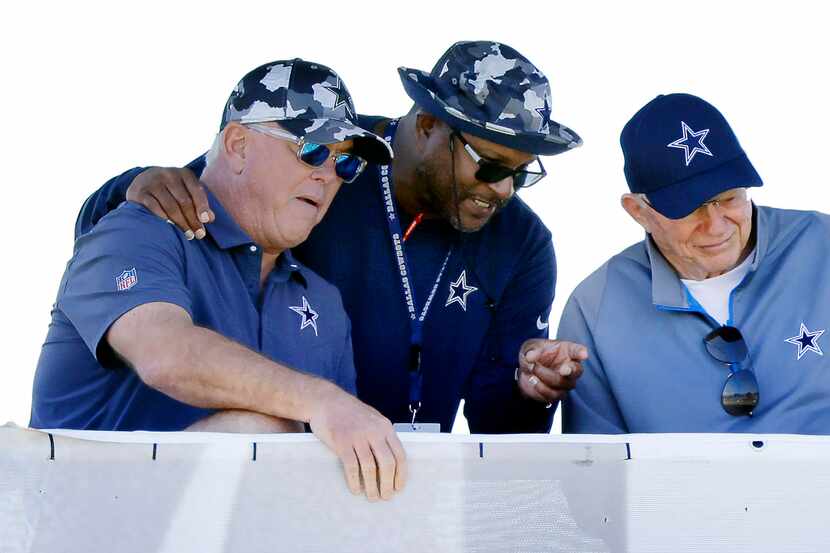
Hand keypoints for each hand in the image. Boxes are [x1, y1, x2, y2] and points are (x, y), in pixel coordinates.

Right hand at [126, 167, 213, 239]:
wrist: (143, 182)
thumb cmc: (172, 190)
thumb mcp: (186, 191)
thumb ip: (199, 202)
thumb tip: (210, 219)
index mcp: (184, 173)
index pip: (196, 190)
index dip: (202, 206)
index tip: (206, 221)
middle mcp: (168, 174)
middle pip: (184, 201)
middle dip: (193, 219)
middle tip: (199, 234)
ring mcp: (153, 182)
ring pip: (170, 206)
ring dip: (181, 223)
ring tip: (188, 235)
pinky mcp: (140, 192)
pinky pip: (154, 208)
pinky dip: (163, 219)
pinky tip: (170, 229)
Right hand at [308, 384, 406, 501]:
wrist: (326, 400)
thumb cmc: (349, 412)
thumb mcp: (372, 419)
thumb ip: (382, 436)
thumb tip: (391, 460)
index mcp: (385, 427)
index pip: (399, 454)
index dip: (401, 474)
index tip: (399, 487)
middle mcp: (374, 432)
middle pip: (387, 463)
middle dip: (388, 484)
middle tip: (386, 496)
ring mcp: (357, 437)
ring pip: (370, 468)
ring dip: (372, 486)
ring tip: (372, 496)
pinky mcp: (342, 442)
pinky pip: (351, 467)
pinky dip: (355, 481)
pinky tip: (356, 489)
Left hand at [516, 339, 586, 403]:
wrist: (525, 372)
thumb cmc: (534, 355)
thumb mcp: (530, 347)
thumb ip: (532, 350)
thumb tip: (530, 356)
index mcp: (567, 351)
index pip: (577, 350)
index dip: (581, 352)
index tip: (583, 354)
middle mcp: (570, 367)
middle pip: (577, 370)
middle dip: (570, 370)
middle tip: (562, 369)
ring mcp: (566, 382)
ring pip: (563, 383)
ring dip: (546, 376)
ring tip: (532, 368)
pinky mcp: (558, 394)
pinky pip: (554, 395)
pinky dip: (541, 388)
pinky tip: (533, 380)